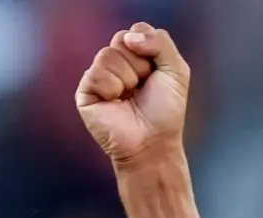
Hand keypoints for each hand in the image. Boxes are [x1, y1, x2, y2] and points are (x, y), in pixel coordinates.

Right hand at [75, 23, 189, 166]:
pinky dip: (111, 89)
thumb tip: (130, 36)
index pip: (136, 31)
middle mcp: (116, 63)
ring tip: (129, 96)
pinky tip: (115, 102)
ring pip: (108, 54)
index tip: (155, 72)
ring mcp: (99, 75)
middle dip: (139, 64)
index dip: (148, 48)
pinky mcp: (85, 90)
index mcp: (137, 56)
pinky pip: (96, 73)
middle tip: (143, 87)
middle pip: (121, 38)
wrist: (153, 142)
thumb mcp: (176, 71)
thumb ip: (161, 42)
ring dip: (127, 78)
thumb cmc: (165, 112)